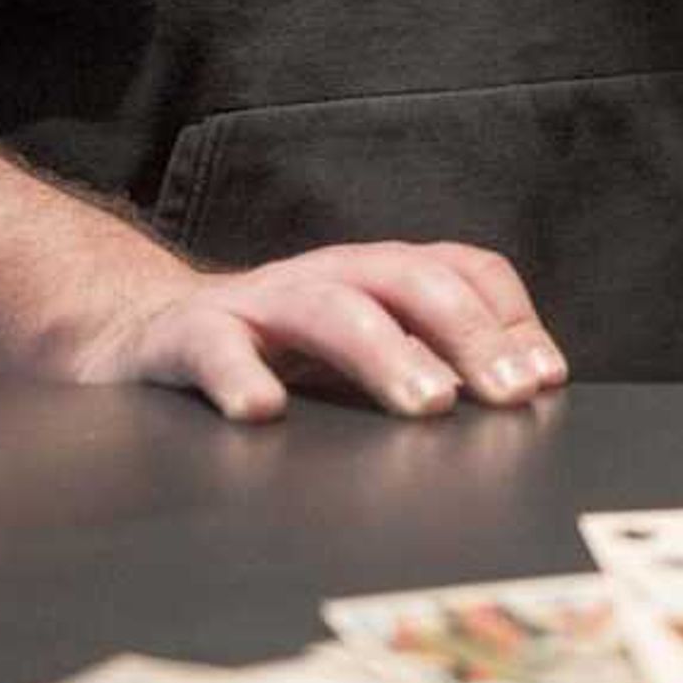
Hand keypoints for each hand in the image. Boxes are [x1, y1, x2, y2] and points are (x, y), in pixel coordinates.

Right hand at [66, 241, 568, 424]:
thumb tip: (525, 400)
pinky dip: (239, 377)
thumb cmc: (271, 354)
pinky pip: (214, 350)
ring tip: (427, 402)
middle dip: (469, 335)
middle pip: (410, 282)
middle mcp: (325, 278)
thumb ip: (429, 365)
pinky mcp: (185, 338)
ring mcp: (256, 303)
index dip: (510, 318)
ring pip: (330, 309)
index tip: (545, 379)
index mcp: (375, 277)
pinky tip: (264, 413)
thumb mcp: (360, 352)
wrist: (137, 336)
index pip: (461, 270)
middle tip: (508, 395)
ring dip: (386, 352)